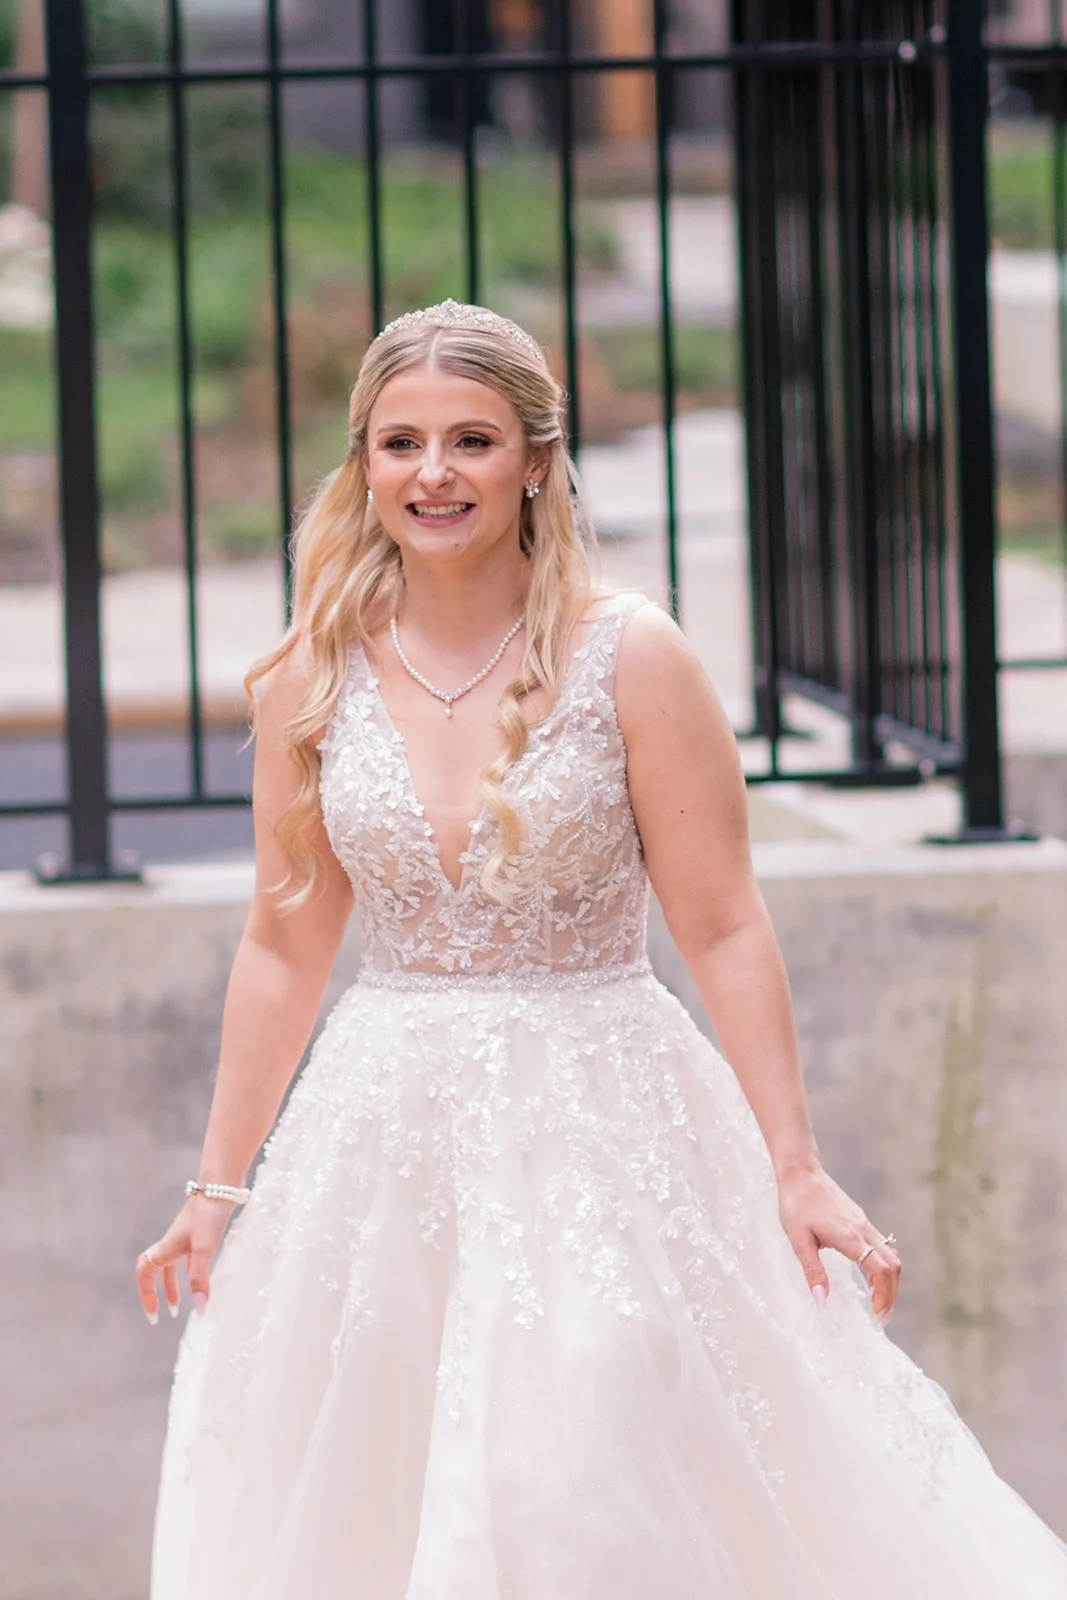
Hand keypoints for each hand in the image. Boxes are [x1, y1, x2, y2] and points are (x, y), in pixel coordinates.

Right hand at [134, 1195, 235, 1324]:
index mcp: (166, 1248)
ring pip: (169, 1266)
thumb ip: (199, 1279)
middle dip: (153, 1292)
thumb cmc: (209, 1215)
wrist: (221, 1186)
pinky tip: (200, 1280)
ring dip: (171, 1286)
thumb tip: (199, 1310)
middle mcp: (170, 1243)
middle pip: (152, 1270)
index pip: (144, 1273)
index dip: (145, 1295)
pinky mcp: (197, 1232)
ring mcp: (183, 1237)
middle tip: (161, 1314)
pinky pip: (185, 1258)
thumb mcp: (204, 1250)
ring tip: (179, 1307)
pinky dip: (187, 1272)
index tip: (154, 1315)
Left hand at [776, 1163, 901, 1324]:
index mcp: (850, 1237)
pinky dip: (884, 1266)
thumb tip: (822, 1301)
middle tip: (882, 1317)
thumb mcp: (798, 1241)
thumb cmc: (796, 1204)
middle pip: (893, 1265)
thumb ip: (813, 1272)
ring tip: (880, 1301)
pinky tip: (872, 1276)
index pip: (881, 1270)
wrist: (800, 1171)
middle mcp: (863, 1230)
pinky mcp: (860, 1220)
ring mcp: (864, 1223)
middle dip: (892, 1294)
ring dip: (890, 1281)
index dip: (884, 1295)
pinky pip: (882, 1245)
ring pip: (891, 1255)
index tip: (877, 1315)